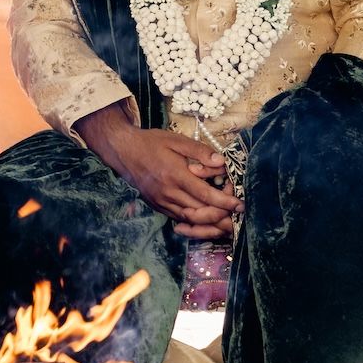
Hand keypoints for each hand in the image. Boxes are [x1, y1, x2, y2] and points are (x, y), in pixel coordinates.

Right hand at [76, 104, 239, 237]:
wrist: (123, 151)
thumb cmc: (150, 142)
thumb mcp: (176, 140)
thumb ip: (199, 151)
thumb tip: (221, 162)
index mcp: (175, 175)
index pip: (205, 195)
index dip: (225, 202)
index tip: (239, 204)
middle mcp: (168, 193)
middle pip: (199, 213)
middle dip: (221, 216)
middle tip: (235, 213)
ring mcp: (161, 201)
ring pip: (189, 220)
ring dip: (209, 223)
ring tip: (225, 221)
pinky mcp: (157, 205)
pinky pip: (179, 218)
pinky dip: (194, 222)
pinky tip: (205, 220)